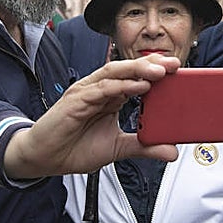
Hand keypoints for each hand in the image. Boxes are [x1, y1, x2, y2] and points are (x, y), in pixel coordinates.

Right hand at [4, 55, 180, 177]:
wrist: (44, 158)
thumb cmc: (74, 148)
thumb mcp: (117, 148)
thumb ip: (143, 146)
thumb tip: (171, 150)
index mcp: (109, 97)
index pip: (135, 78)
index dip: (155, 72)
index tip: (178, 71)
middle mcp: (98, 90)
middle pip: (127, 70)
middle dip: (151, 65)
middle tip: (174, 64)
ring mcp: (86, 92)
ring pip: (115, 74)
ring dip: (138, 70)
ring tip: (160, 71)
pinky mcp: (76, 100)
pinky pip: (102, 89)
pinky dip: (120, 86)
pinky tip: (137, 86)